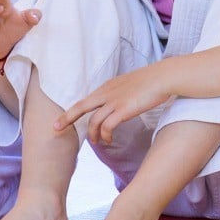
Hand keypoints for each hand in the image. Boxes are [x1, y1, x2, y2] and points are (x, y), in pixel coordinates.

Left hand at [54, 64, 172, 143]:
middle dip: (67, 118)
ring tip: (97, 142)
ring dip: (93, 135)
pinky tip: (108, 139)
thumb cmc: (152, 81)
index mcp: (108, 86)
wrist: (164, 76)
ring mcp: (115, 101)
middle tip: (55, 128)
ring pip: (94, 121)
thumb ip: (120, 92)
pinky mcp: (124, 109)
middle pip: (81, 107)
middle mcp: (107, 93)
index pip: (86, 99)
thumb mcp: (130, 84)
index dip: (73, 110)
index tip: (63, 117)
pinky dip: (105, 135)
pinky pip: (107, 126)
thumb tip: (118, 102)